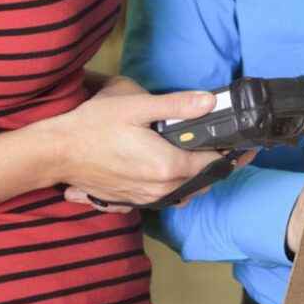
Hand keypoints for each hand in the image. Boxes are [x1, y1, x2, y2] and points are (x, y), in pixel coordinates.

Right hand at [46, 78, 224, 211]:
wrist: (56, 152)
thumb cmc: (94, 125)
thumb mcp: (136, 106)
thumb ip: (177, 105)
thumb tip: (210, 102)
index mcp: (167, 166)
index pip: (213, 163)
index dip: (232, 153)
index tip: (247, 144)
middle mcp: (160, 189)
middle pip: (202, 180)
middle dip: (218, 164)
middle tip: (230, 146)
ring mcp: (145, 199)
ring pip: (184, 191)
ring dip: (198, 176)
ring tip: (207, 155)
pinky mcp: (131, 202)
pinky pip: (165, 196)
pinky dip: (177, 184)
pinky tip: (175, 168)